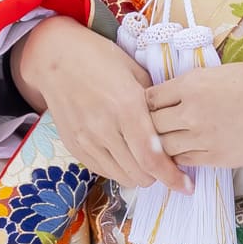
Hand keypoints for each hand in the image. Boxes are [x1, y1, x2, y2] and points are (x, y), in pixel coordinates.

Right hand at [10, 17, 183, 186]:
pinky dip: (119, 169)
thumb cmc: (101, 59)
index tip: (186, 185)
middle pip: (140, 174)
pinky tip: (124, 153)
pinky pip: (104, 171)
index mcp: (127, 107)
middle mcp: (105, 128)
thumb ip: (155, 104)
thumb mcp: (136, 73)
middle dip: (158, 174)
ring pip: (122, 177)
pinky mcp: (74, 146)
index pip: (152, 158)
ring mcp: (86, 140)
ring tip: (145, 159)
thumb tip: (174, 128)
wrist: (56, 58)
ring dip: (139, 174)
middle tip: (166, 163)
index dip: (172, 177)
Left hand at [137, 58, 242, 171]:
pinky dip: (180, 159)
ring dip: (162, 146)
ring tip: (166, 145)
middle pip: (151, 125)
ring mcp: (201, 137)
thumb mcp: (219, 73)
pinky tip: (185, 154)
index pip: (149, 98)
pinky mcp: (215, 157)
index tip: (150, 110)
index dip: (146, 105)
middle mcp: (190, 111)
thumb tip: (173, 97)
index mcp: (190, 84)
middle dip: (148, 128)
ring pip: (163, 147)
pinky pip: (184, 161)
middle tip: (151, 131)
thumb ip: (192, 86)